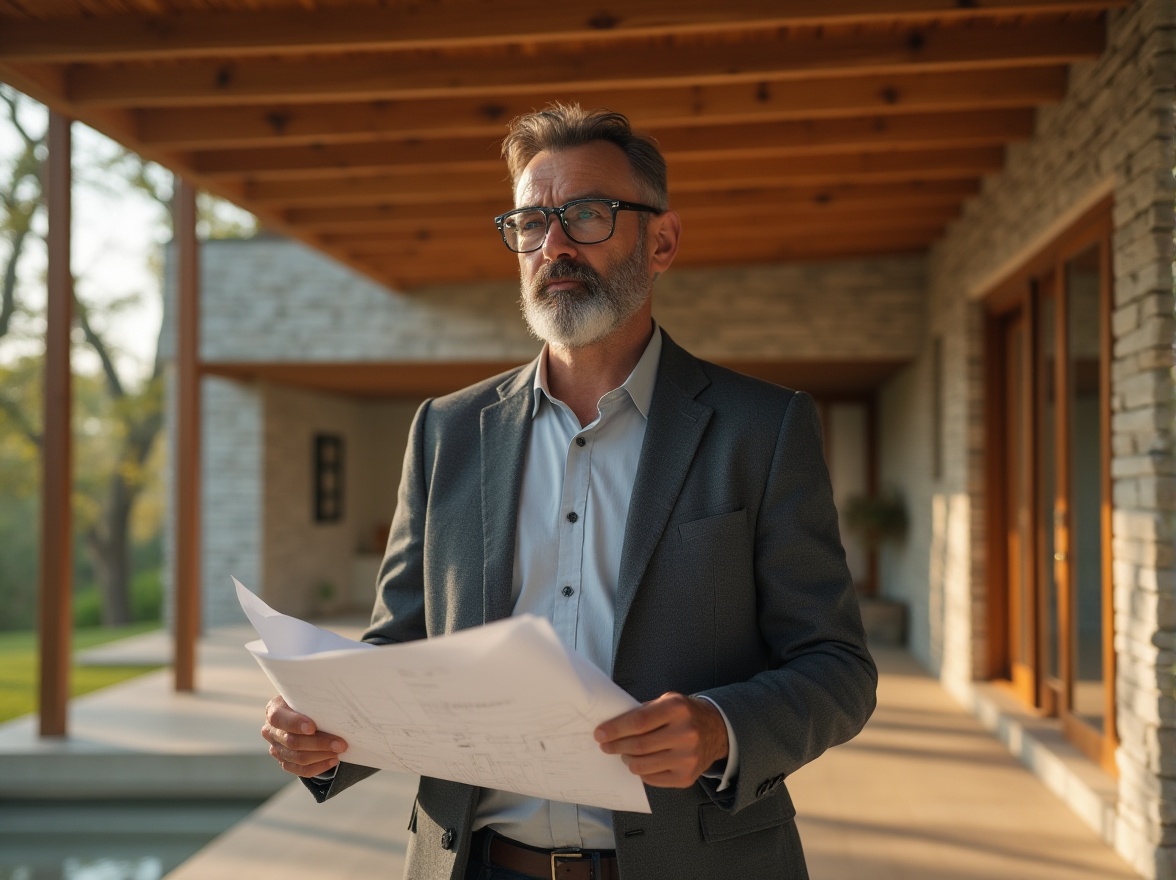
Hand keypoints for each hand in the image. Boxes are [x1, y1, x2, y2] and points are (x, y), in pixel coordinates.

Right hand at [262, 695, 347, 777]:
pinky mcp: (285, 762)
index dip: (295, 724)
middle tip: (340, 743)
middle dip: (319, 743)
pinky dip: (319, 767)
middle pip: (292, 742)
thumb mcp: (307, 696)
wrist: (303, 713)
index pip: (278, 718)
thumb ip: (314, 700)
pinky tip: (333, 760)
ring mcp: (276, 748)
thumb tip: (337, 706)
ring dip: (322, 756)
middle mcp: (271, 731)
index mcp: (274, 710)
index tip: (312, 727)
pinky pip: (301, 770)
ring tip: (339, 751)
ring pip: (298, 758)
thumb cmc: (308, 702)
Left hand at [594, 693, 728, 787]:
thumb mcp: (668, 701)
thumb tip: (613, 726)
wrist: (718, 731)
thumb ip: (644, 711)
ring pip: (642, 766)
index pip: (638, 722)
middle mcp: (685, 734)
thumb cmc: (686, 714)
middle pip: (638, 745)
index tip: (600, 733)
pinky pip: (651, 779)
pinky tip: (642, 761)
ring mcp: (687, 759)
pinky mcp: (686, 777)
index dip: (615, 729)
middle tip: (606, 745)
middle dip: (616, 746)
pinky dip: (641, 771)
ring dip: (627, 759)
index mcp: (677, 709)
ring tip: (626, 753)